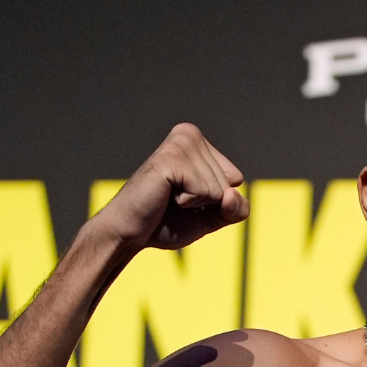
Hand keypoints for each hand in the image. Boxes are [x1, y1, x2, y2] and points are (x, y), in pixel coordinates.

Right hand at [85, 123, 246, 254]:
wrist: (131, 232)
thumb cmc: (168, 222)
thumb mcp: (213, 217)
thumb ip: (236, 209)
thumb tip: (232, 194)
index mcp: (198, 142)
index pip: (235, 178)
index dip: (217, 199)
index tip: (186, 196)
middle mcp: (188, 134)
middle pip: (228, 183)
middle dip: (206, 202)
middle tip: (174, 199)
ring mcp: (179, 144)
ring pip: (219, 188)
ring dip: (195, 202)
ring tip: (168, 196)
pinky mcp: (170, 158)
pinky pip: (205, 190)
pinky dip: (188, 202)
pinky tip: (165, 195)